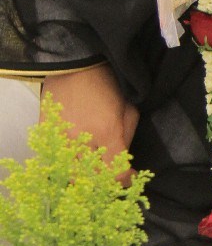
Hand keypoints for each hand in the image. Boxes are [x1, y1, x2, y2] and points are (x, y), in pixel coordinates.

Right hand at [40, 62, 137, 181]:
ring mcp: (61, 138)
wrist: (76, 65)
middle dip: (106, 180)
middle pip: (93, 178)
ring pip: (72, 173)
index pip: (116, 173)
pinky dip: (68, 163)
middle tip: (112, 174)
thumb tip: (125, 160)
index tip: (130, 176)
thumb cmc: (107, 85)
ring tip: (94, 169)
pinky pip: (56, 159)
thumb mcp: (128, 109)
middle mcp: (81, 140)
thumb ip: (127, 138)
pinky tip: (77, 158)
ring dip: (85, 175)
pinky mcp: (47, 134)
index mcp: (107, 132)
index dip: (126, 179)